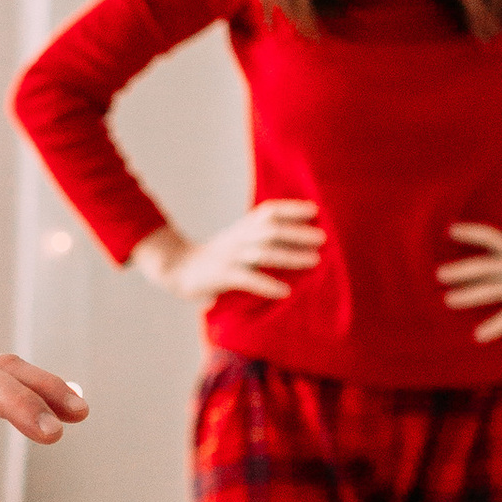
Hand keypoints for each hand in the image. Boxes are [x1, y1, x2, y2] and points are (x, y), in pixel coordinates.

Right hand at [132, 201, 325, 304]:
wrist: (177, 267)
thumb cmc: (217, 257)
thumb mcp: (238, 240)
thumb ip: (261, 238)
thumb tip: (299, 242)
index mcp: (243, 228)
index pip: (269, 211)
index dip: (292, 209)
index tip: (315, 210)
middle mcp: (238, 238)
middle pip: (270, 230)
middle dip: (298, 233)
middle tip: (323, 239)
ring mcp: (230, 257)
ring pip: (263, 253)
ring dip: (291, 256)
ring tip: (314, 261)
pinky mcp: (222, 277)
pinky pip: (248, 279)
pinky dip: (267, 285)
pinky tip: (285, 292)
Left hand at [437, 225, 501, 344]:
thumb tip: (478, 280)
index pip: (491, 237)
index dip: (471, 232)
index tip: (449, 229)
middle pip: (485, 265)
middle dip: (461, 269)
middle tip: (438, 274)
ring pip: (493, 289)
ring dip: (469, 294)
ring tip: (448, 299)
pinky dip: (494, 326)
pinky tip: (478, 335)